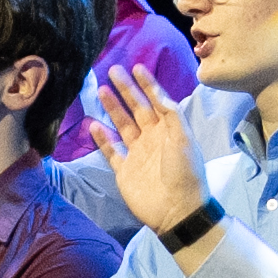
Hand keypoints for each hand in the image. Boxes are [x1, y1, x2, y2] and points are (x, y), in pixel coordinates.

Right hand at [88, 70, 213, 237]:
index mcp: (169, 130)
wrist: (176, 210)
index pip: (157, 101)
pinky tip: (93, 124)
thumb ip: (172, 115)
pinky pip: (110, 150)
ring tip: (101, 90)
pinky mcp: (124, 170)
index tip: (137, 67)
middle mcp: (152, 139)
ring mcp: (137, 154)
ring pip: (122, 125)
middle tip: (114, 71)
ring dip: (112, 108)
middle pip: (137, 109)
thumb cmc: (184, 173)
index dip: (147, 85)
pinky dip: (102, 138)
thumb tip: (160, 95)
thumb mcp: (184, 139)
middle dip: (126, 90)